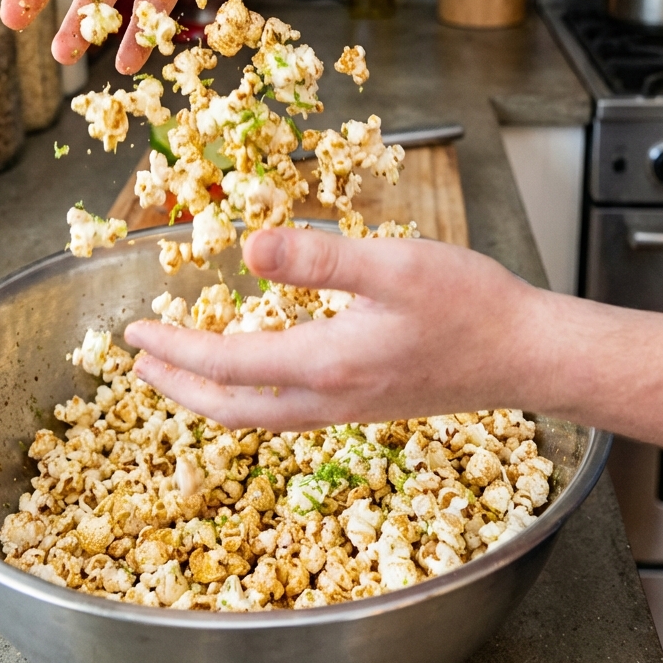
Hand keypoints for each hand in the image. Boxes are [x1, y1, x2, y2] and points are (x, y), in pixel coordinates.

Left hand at [124, 227, 536, 431]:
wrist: (527, 354)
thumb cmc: (470, 306)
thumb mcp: (393, 266)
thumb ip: (318, 259)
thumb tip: (248, 245)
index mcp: (327, 364)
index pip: (227, 365)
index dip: (175, 350)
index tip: (135, 334)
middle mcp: (330, 399)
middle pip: (232, 410)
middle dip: (177, 387)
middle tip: (139, 362)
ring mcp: (349, 408)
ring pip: (258, 416)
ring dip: (210, 394)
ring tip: (181, 368)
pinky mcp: (367, 403)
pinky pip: (287, 410)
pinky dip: (250, 394)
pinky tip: (257, 366)